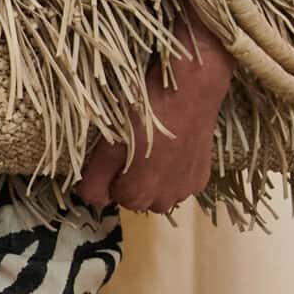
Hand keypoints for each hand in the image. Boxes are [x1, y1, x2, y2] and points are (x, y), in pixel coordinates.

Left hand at [77, 25, 231, 216]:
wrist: (190, 92)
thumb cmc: (144, 115)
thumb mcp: (109, 145)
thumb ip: (95, 180)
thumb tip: (90, 201)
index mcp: (139, 195)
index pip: (114, 198)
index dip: (111, 175)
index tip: (117, 152)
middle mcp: (165, 201)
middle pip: (139, 200)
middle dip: (133, 180)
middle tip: (135, 147)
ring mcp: (186, 190)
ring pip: (161, 193)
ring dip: (154, 179)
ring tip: (154, 148)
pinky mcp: (202, 177)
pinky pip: (181, 183)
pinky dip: (174, 172)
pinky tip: (173, 149)